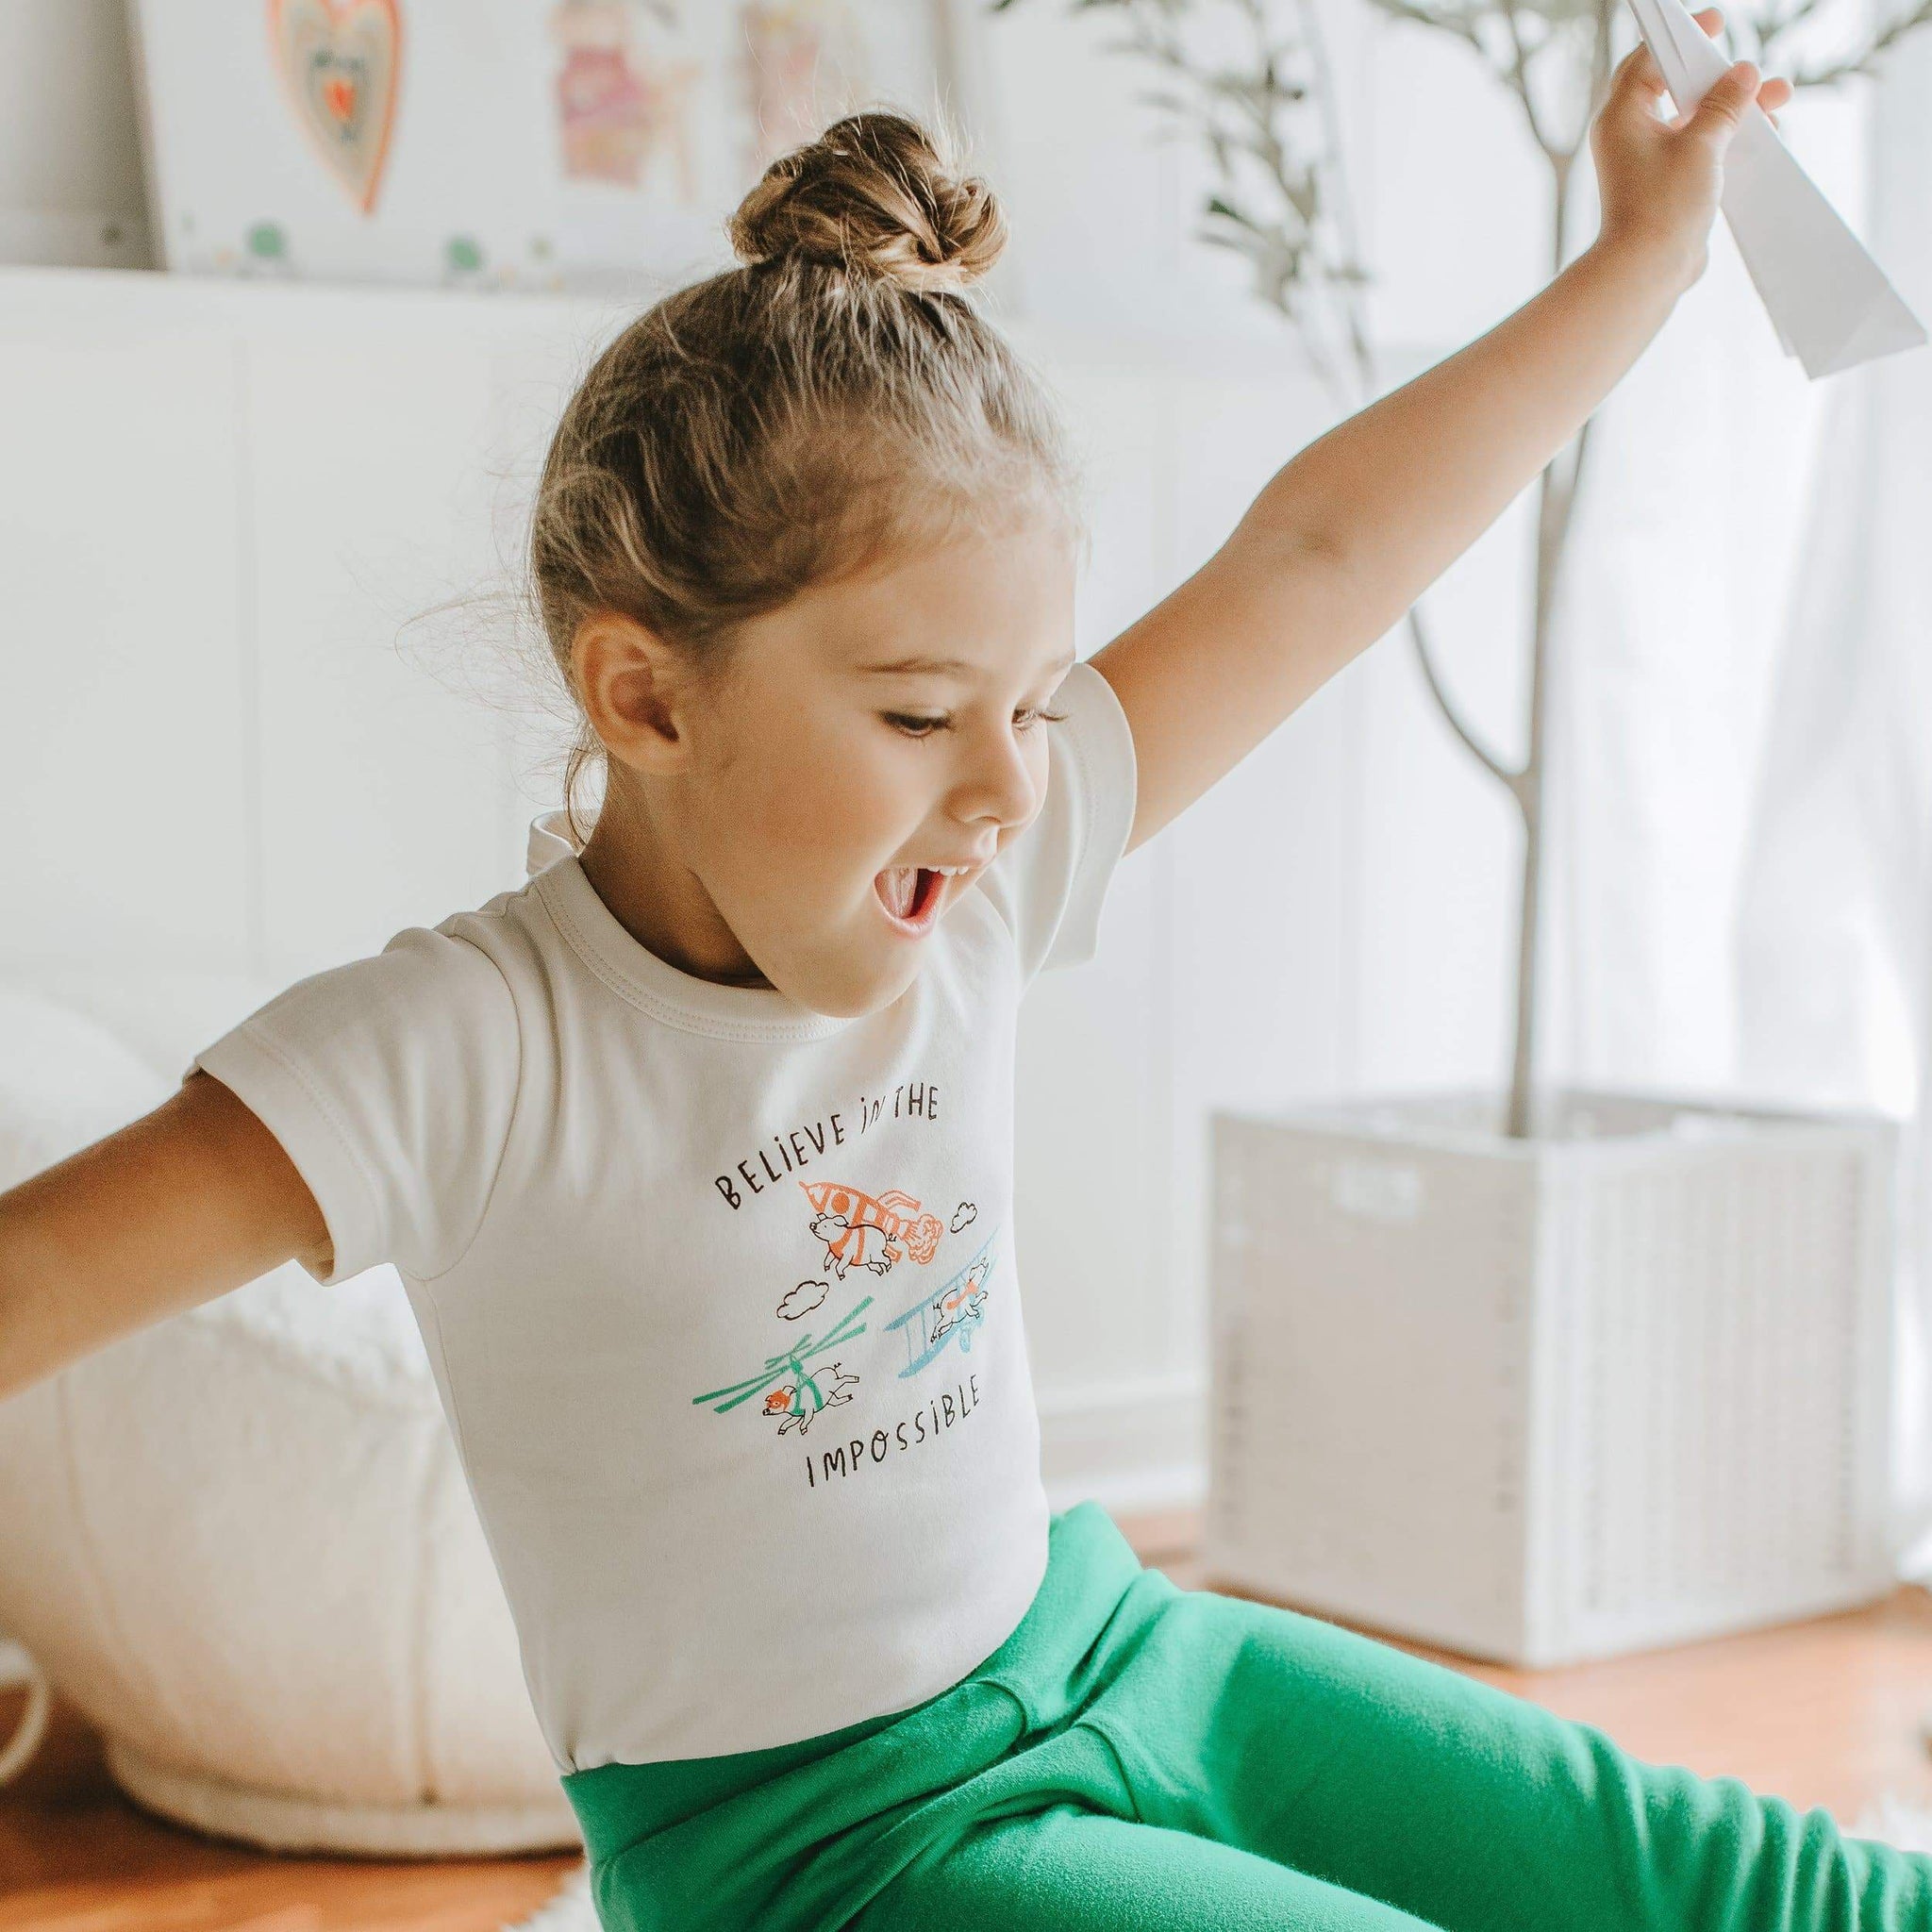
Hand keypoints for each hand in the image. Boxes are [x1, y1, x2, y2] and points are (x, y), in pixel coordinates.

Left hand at [1588, 9, 1794, 292]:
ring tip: (1776, 101)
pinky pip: (1698, 148)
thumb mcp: (1702, 144)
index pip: (1647, 61)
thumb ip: (1724, 105)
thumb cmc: (1663, 206)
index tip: (1712, 25)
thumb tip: (1743, 74)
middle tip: (1753, 71)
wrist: (1648, 271)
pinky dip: (1726, 139)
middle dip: (1721, 79)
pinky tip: (1761, 137)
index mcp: (1622, 117)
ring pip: (1694, 120)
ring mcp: (1646, 161)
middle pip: (1676, 88)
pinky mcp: (1664, 184)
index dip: (1681, 40)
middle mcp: (1628, 136)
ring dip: (1733, 110)